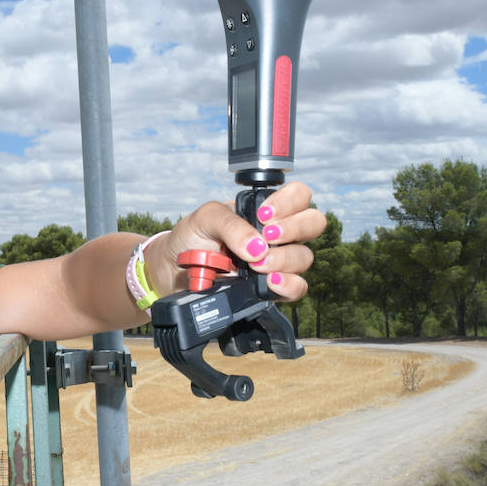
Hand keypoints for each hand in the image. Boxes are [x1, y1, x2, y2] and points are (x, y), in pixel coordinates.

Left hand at [144, 181, 326, 300]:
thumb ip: (231, 223)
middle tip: (267, 236)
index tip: (264, 215)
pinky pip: (297, 288)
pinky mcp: (272, 289)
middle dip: (294, 228)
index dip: (290, 202)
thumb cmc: (191, 238)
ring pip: (304, 257)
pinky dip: (289, 285)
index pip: (299, 196)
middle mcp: (277, 235)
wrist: (173, 271)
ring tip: (256, 264)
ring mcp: (277, 262)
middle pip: (313, 223)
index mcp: (266, 210)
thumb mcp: (205, 217)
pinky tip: (270, 282)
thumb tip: (258, 247)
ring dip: (284, 259)